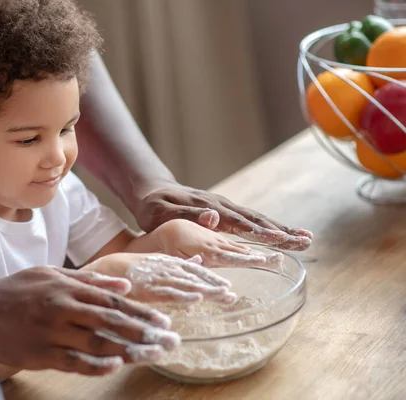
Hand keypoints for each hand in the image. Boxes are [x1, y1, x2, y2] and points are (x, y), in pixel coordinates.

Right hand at [0, 266, 180, 375]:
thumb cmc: (16, 290)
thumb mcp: (51, 274)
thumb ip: (88, 280)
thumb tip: (124, 285)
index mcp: (67, 288)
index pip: (112, 301)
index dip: (140, 312)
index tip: (163, 321)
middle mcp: (63, 309)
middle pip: (111, 322)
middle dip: (144, 332)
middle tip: (170, 341)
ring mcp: (51, 333)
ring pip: (97, 344)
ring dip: (129, 351)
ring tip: (152, 355)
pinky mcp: (40, 354)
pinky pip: (73, 362)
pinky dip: (95, 365)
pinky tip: (116, 367)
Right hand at [86, 253, 236, 303]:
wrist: (108, 268)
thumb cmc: (133, 268)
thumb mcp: (159, 262)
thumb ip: (179, 263)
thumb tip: (200, 261)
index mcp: (171, 262)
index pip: (196, 271)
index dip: (211, 278)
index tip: (227, 287)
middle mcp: (167, 269)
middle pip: (195, 278)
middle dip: (214, 286)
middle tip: (231, 295)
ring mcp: (158, 278)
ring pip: (186, 285)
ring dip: (205, 290)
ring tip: (223, 296)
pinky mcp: (148, 288)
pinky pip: (168, 293)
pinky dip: (183, 296)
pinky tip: (196, 299)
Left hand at [132, 181, 312, 250]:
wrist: (152, 191)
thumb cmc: (152, 207)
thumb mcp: (161, 213)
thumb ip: (187, 214)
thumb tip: (215, 217)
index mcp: (209, 208)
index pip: (239, 223)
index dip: (260, 232)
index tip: (282, 240)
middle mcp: (221, 206)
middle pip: (256, 220)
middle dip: (282, 232)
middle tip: (307, 242)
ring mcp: (225, 207)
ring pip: (257, 219)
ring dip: (281, 230)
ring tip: (306, 239)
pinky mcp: (225, 211)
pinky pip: (250, 220)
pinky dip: (269, 227)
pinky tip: (283, 234)